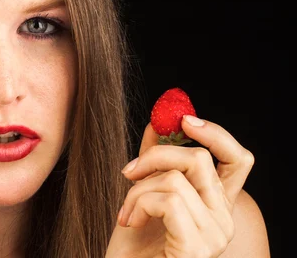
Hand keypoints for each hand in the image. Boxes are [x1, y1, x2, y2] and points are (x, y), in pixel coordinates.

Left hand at [105, 115, 254, 257]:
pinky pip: (168, 201)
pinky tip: (129, 222)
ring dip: (137, 190)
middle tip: (128, 171)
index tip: (183, 119)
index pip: (238, 160)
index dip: (215, 133)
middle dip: (155, 156)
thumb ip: (155, 163)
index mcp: (215, 204)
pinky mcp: (197, 247)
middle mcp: (223, 219)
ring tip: (126, 213)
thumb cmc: (134, 246)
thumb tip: (156, 125)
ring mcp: (215, 234)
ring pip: (175, 179)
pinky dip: (138, 205)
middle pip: (199, 159)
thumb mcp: (143, 195)